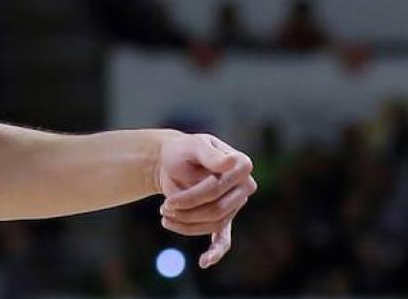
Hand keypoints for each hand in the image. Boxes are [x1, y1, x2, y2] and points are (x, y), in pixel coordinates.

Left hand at [154, 132, 256, 268]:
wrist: (170, 161)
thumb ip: (210, 155)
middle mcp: (244, 186)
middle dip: (187, 211)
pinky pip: (224, 239)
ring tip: (165, 217)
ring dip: (188, 224)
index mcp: (241, 164)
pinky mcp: (224, 218)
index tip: (168, 200)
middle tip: (163, 209)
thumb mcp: (192, 146)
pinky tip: (204, 261)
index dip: (194, 196)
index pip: (219, 189)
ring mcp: (235, 204)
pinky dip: (215, 252)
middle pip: (217, 209)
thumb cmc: (182, 150)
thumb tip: (232, 162)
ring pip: (214, 222)